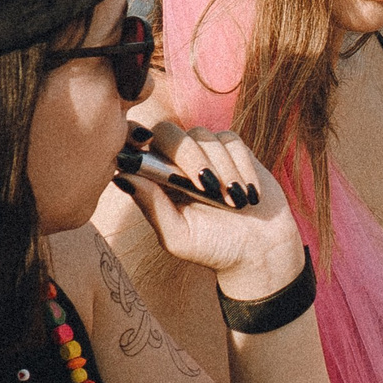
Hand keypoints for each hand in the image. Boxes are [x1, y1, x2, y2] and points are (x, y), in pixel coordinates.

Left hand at [118, 121, 304, 301]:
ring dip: (222, 170)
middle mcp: (175, 161)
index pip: (137, 145)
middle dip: (189, 156)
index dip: (138, 139)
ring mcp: (205, 152)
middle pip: (168, 132)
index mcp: (154, 180)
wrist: (260, 250)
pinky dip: (241, 166)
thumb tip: (122, 176)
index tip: (154, 159)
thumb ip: (152, 206)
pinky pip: (231, 141)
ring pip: (204, 136)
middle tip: (208, 188)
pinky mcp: (234, 149)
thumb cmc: (213, 248)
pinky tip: (248, 194)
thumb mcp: (178, 236)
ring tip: (234, 203)